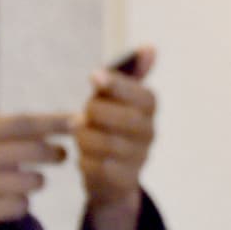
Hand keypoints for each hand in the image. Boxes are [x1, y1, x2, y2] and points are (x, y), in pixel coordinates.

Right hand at [0, 110, 71, 229]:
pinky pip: (18, 207)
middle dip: (54, 154)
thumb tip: (29, 128)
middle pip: (35, 152)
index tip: (79, 121)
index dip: (55, 123)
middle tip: (59, 155)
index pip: (24, 123)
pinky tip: (5, 201)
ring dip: (33, 182)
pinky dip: (18, 205)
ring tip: (18, 181)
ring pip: (31, 182)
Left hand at [78, 48, 156, 229]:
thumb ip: (129, 74)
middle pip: (126, 120)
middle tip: (79, 116)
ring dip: (86, 139)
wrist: (110, 176)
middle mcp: (150, 132)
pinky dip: (86, 161)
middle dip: (97, 115)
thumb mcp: (115, 97)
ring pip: (109, 145)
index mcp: (149, 107)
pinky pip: (100, 168)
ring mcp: (140, 158)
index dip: (118, 85)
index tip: (93, 77)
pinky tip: (85, 157)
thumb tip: (151, 47)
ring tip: (80, 136)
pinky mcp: (125, 182)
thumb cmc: (109, 124)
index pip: (142, 94)